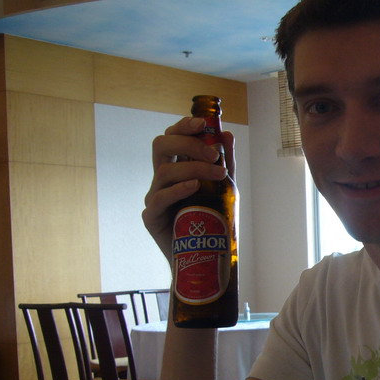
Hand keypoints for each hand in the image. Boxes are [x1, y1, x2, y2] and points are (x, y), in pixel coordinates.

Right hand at [143, 117, 235, 257]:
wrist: (202, 255)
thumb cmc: (210, 219)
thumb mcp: (222, 188)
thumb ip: (224, 163)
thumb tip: (227, 135)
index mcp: (175, 167)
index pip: (172, 137)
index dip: (183, 126)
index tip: (202, 123)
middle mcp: (162, 178)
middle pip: (161, 145)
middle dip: (188, 143)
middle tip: (213, 154)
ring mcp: (155, 196)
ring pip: (164, 170)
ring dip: (193, 167)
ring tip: (218, 173)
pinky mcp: (152, 216)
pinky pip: (160, 197)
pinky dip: (178, 189)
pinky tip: (195, 186)